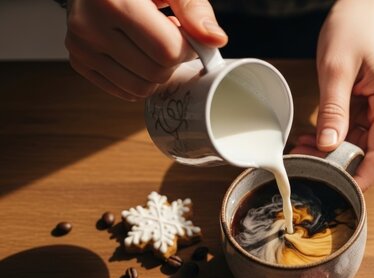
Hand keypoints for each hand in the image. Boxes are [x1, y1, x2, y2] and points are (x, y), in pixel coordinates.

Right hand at [65, 0, 227, 100]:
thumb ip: (194, 9)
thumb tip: (215, 40)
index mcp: (113, 2)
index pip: (167, 50)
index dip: (188, 47)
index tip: (187, 34)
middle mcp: (89, 26)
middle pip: (156, 73)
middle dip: (173, 60)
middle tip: (169, 36)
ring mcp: (81, 47)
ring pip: (140, 89)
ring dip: (157, 73)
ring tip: (151, 43)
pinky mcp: (79, 61)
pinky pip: (124, 91)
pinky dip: (139, 79)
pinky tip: (138, 53)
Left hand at [291, 0, 373, 190]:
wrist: (367, 8)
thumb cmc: (356, 28)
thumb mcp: (337, 68)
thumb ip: (333, 110)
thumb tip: (326, 147)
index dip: (358, 178)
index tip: (332, 190)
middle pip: (368, 154)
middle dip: (335, 163)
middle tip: (300, 161)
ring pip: (359, 147)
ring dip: (330, 152)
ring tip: (300, 148)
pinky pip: (355, 134)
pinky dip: (333, 138)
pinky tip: (311, 138)